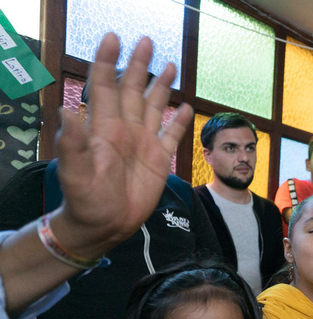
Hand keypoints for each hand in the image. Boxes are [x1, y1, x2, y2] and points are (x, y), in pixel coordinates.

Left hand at [53, 33, 192, 257]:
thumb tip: (68, 110)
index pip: (104, 86)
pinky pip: (171, 135)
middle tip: (146, 41)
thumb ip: (74, 144)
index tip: (114, 39)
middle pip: (132, 90)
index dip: (107, 62)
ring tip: (169, 65)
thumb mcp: (75, 174)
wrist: (105, 226)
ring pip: (153, 106)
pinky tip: (185, 106)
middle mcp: (124, 130)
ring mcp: (142, 143)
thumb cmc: (86, 201)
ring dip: (160, 86)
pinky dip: (178, 121)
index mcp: (104, 128)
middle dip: (138, 65)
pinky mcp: (158, 159)